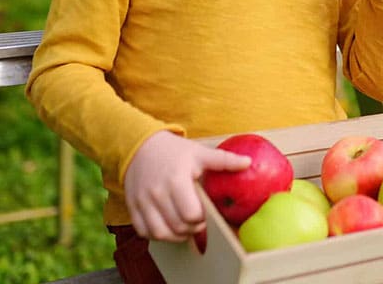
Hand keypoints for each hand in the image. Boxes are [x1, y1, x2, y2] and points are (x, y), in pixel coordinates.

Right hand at [123, 130, 251, 241]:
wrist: (140, 146)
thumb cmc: (174, 151)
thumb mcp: (199, 152)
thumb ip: (224, 160)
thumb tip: (248, 162)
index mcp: (176, 180)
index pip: (191, 214)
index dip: (203, 218)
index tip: (206, 212)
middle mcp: (157, 193)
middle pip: (178, 226)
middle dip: (192, 228)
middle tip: (199, 221)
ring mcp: (142, 202)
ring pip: (160, 233)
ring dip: (176, 235)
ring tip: (185, 226)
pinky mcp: (133, 208)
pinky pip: (144, 232)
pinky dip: (158, 235)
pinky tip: (168, 226)